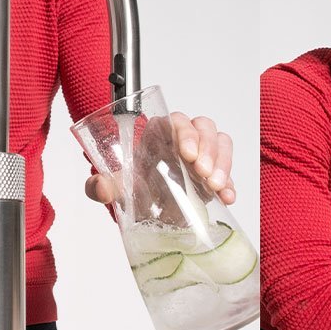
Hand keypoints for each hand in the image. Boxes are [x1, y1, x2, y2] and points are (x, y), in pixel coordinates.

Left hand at [85, 112, 236, 205]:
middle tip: (202, 173)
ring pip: (221, 142)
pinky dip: (231, 182)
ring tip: (215, 185)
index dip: (185, 133)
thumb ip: (99, 187)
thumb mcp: (114, 187)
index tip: (187, 154)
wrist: (146, 208)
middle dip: (207, 148)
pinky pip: (229, 169)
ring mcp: (202, 154)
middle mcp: (182, 139)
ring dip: (223, 162)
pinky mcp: (214, 173)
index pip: (175, 120)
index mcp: (158, 134)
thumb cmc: (132, 186)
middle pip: (203, 127)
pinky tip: (227, 197)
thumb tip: (99, 186)